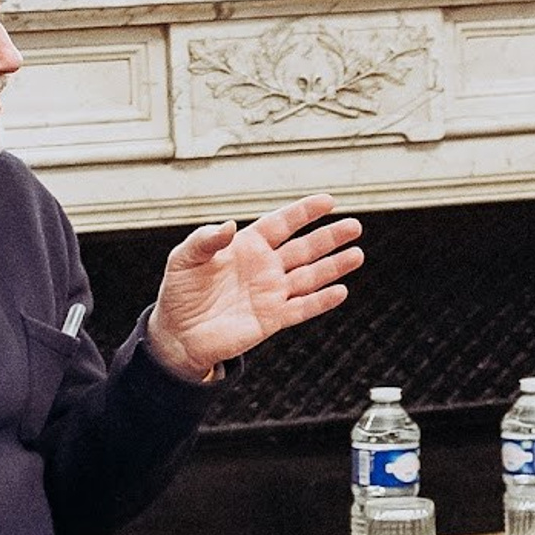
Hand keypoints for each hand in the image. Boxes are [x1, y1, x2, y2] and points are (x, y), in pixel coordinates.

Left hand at [144, 193, 362, 380]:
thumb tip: (228, 226)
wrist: (178, 334)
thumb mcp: (184, 258)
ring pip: (309, 276)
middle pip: (304, 248)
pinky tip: (340, 291)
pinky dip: (320, 301)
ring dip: (333, 266)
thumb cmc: (180, 292)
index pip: (281, 223)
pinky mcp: (271, 319)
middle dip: (329, 237)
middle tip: (354, 226)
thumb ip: (205, 239)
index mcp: (247, 246)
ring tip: (357, 254)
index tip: (328, 201)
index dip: (304, 212)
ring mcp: (270, 293)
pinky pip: (301, 308)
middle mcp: (264, 267)